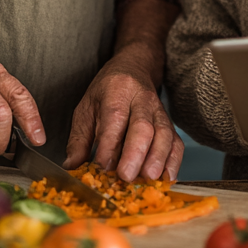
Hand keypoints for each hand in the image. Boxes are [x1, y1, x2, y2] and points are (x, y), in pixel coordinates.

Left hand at [65, 45, 184, 181]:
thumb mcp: (86, 108)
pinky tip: (166, 178)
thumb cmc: (107, 92)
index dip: (110, 144)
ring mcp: (159, 111)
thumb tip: (72, 167)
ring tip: (149, 178)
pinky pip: (176, 142)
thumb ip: (79, 140)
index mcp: (116, 91)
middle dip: (135, 153)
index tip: (102, 167)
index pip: (114, 117)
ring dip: (157, 158)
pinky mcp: (169, 123)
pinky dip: (173, 161)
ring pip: (164, 133)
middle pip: (142, 126)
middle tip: (126, 176)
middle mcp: (141, 99)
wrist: (134, 69)